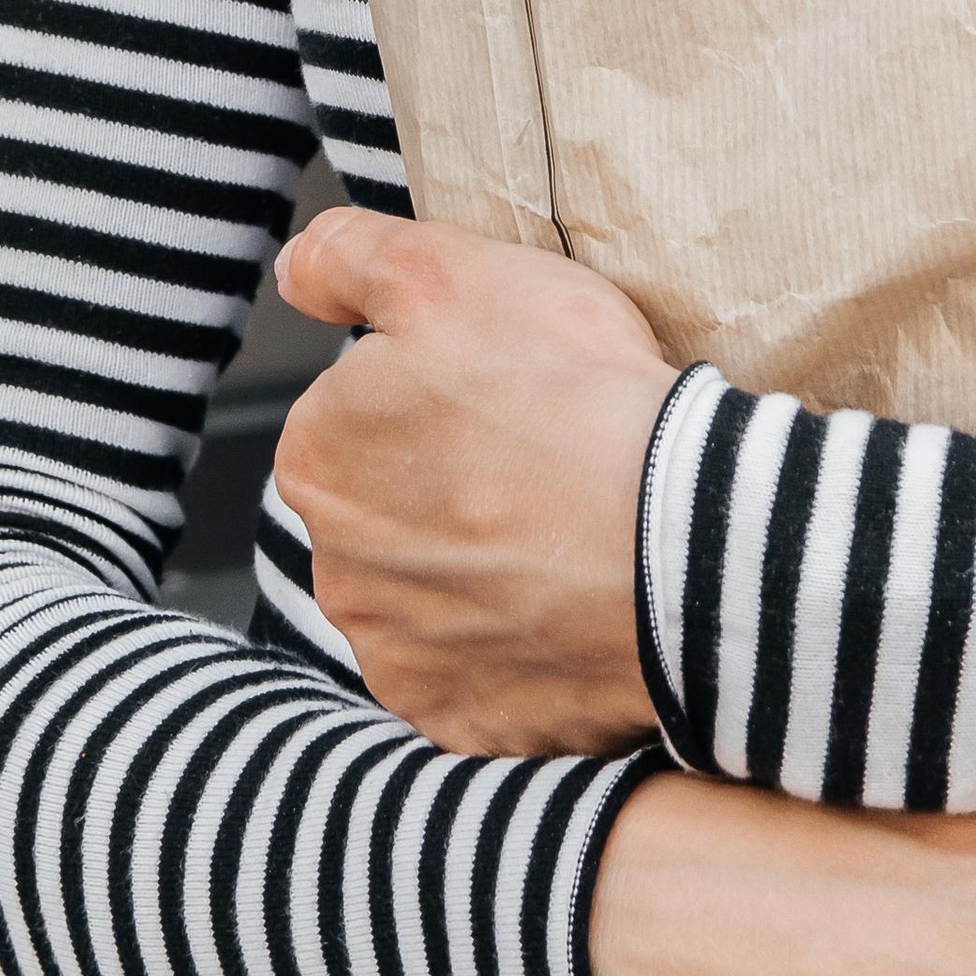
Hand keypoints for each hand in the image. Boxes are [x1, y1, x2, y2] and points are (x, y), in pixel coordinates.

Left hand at [273, 211, 674, 752]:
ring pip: (432, 589)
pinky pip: (479, 670)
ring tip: (565, 529)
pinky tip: (568, 599)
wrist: (679, 540)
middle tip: (540, 456)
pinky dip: (518, 640)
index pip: (360, 410)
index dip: (438, 389)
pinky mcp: (459, 718)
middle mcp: (333, 566)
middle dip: (450, 482)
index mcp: (316, 454)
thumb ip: (351, 257)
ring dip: (480, 566)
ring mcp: (397, 653)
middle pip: (389, 504)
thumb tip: (297, 268)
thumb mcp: (455, 273)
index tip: (502, 390)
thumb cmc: (571, 395)